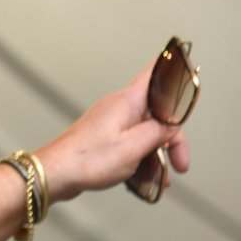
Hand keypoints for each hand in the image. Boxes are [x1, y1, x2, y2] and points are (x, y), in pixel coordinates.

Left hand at [37, 61, 189, 202]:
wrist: (54, 174)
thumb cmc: (86, 160)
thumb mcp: (133, 148)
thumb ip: (158, 133)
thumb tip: (170, 127)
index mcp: (127, 102)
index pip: (153, 74)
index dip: (171, 67)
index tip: (186, 60)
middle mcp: (119, 108)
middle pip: (157, 115)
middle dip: (172, 140)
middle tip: (180, 164)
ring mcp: (110, 124)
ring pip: (145, 134)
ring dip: (157, 156)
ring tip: (161, 179)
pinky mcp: (103, 139)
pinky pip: (131, 145)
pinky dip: (141, 160)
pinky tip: (144, 180)